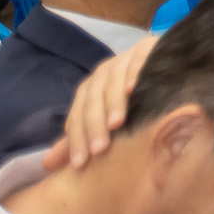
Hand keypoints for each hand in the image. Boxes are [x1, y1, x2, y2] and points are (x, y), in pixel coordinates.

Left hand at [43, 35, 154, 169]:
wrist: (166, 64)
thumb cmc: (134, 99)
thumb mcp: (105, 119)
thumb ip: (81, 138)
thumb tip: (47, 164)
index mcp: (89, 90)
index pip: (77, 115)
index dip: (76, 140)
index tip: (80, 164)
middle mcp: (103, 74)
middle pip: (92, 101)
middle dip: (94, 126)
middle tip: (99, 150)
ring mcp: (124, 59)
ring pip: (112, 82)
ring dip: (113, 103)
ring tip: (116, 124)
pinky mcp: (146, 49)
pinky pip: (137, 62)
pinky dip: (134, 73)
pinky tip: (134, 89)